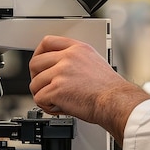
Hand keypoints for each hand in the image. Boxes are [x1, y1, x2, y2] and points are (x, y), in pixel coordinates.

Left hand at [29, 35, 149, 143]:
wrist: (115, 101)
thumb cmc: (109, 88)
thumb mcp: (94, 61)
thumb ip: (76, 59)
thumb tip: (60, 66)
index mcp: (77, 49)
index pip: (47, 42)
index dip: (38, 54)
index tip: (39, 64)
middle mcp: (68, 57)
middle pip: (35, 63)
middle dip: (36, 77)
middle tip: (44, 86)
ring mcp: (61, 72)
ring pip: (35, 83)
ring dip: (42, 94)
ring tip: (55, 100)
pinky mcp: (57, 89)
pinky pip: (39, 98)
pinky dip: (46, 106)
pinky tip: (57, 107)